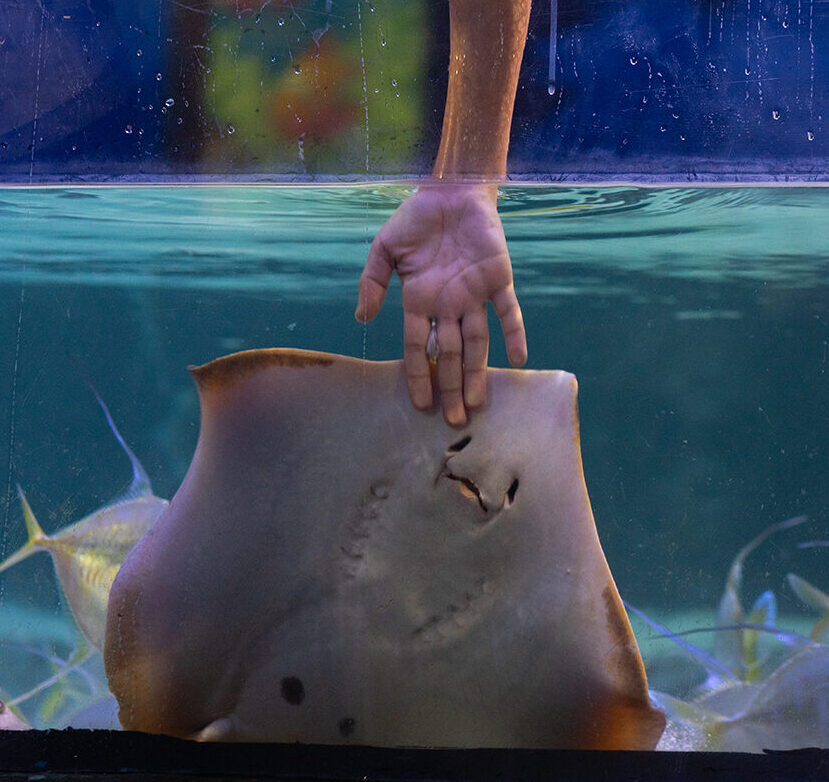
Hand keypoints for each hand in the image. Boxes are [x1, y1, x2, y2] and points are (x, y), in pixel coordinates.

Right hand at [355, 183, 526, 426]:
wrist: (450, 189)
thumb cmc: (417, 219)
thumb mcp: (385, 248)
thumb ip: (372, 281)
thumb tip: (362, 318)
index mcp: (420, 301)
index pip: (418, 347)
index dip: (420, 375)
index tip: (421, 404)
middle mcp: (448, 305)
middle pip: (450, 354)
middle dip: (451, 387)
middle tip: (453, 420)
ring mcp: (474, 295)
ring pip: (476, 342)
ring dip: (477, 372)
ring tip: (476, 403)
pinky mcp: (498, 279)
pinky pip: (507, 311)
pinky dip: (513, 332)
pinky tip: (516, 358)